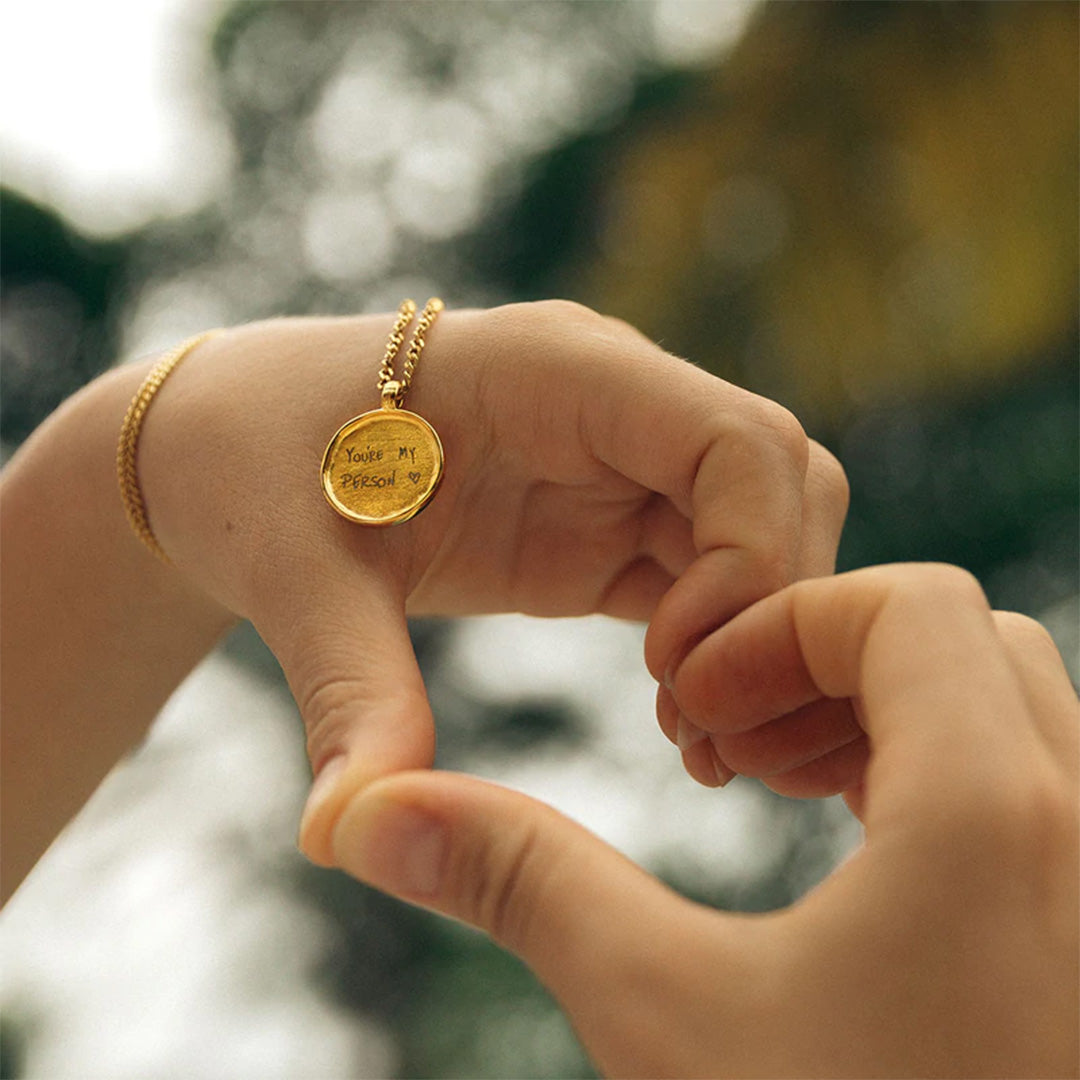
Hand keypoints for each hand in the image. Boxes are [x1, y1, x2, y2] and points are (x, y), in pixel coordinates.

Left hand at [134, 301, 846, 862]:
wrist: (232, 454)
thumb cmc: (252, 469)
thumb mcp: (294, 571)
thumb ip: (347, 689)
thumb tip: (346, 833)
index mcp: (554, 369)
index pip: (734, 434)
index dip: (752, 550)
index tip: (675, 662)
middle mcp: (610, 404)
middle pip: (778, 483)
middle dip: (768, 606)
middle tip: (697, 727)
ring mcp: (614, 466)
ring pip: (760, 533)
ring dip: (752, 638)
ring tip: (695, 745)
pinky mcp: (606, 527)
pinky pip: (710, 577)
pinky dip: (718, 650)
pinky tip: (681, 728)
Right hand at [326, 564, 1078, 1077]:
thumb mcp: (665, 1018)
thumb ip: (525, 881)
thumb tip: (372, 813)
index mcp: (993, 814)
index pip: (904, 601)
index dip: (779, 628)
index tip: (701, 712)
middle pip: (960, 637)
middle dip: (830, 658)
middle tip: (737, 748)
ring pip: (1017, 704)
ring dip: (897, 711)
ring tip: (795, 789)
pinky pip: (1056, 785)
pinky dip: (958, 773)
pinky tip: (876, 855)